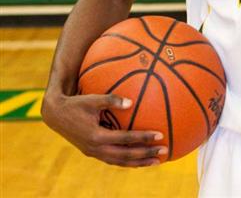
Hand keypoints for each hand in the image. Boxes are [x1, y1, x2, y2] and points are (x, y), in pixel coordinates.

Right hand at [42, 92, 166, 166]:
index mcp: (96, 136)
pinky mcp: (92, 152)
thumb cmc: (76, 103)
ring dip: (139, 162)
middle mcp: (95, 148)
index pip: (125, 140)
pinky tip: (139, 158)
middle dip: (146, 155)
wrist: (55, 115)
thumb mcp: (92, 99)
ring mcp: (93, 152)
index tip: (160, 136)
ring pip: (120, 162)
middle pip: (125, 156)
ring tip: (156, 161)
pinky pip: (113, 159)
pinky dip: (127, 161)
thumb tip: (131, 102)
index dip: (143, 138)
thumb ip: (111, 100)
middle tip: (164, 152)